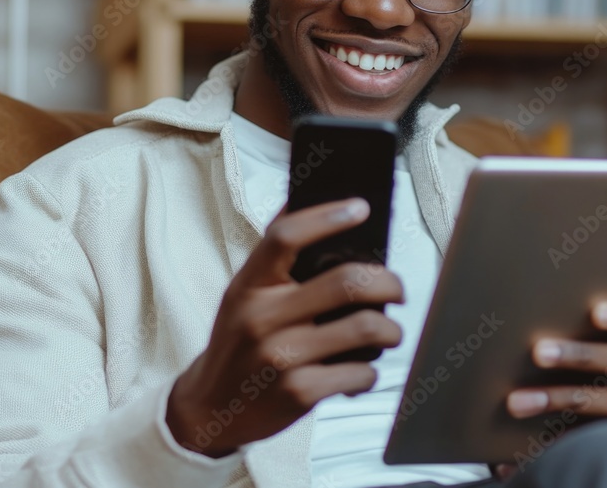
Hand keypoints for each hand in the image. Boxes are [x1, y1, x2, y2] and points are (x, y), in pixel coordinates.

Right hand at [166, 198, 403, 456]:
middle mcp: (262, 317)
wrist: (210, 408)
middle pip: (346, 281)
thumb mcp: (242, 294)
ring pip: (365, 328)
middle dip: (388, 283)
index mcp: (249, 285)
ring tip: (389, 332)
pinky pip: (360, 373)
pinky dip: (370, 372)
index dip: (326, 217)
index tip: (360, 208)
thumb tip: (301, 199)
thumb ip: (272, 256)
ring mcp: (281, 356)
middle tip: (396, 289)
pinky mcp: (299, 393)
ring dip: (391, 331)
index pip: (285, 237)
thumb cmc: (237, 343)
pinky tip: (361, 370)